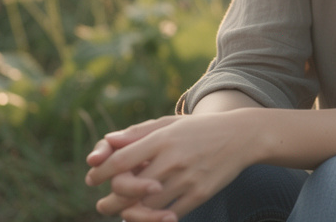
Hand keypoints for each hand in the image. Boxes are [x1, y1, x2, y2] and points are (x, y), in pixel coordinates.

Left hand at [85, 112, 259, 221]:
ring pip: (147, 206)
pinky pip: (170, 214)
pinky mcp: (200, 193)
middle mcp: (173, 159)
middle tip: (103, 204)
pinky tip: (150, 214)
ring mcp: (188, 178)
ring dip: (130, 212)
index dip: (100, 172)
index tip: (92, 178)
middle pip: (129, 189)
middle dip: (110, 201)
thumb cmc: (199, 129)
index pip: (121, 160)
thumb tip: (108, 141)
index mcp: (162, 139)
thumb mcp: (170, 124)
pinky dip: (156, 218)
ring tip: (123, 211)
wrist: (242, 136)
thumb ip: (138, 132)